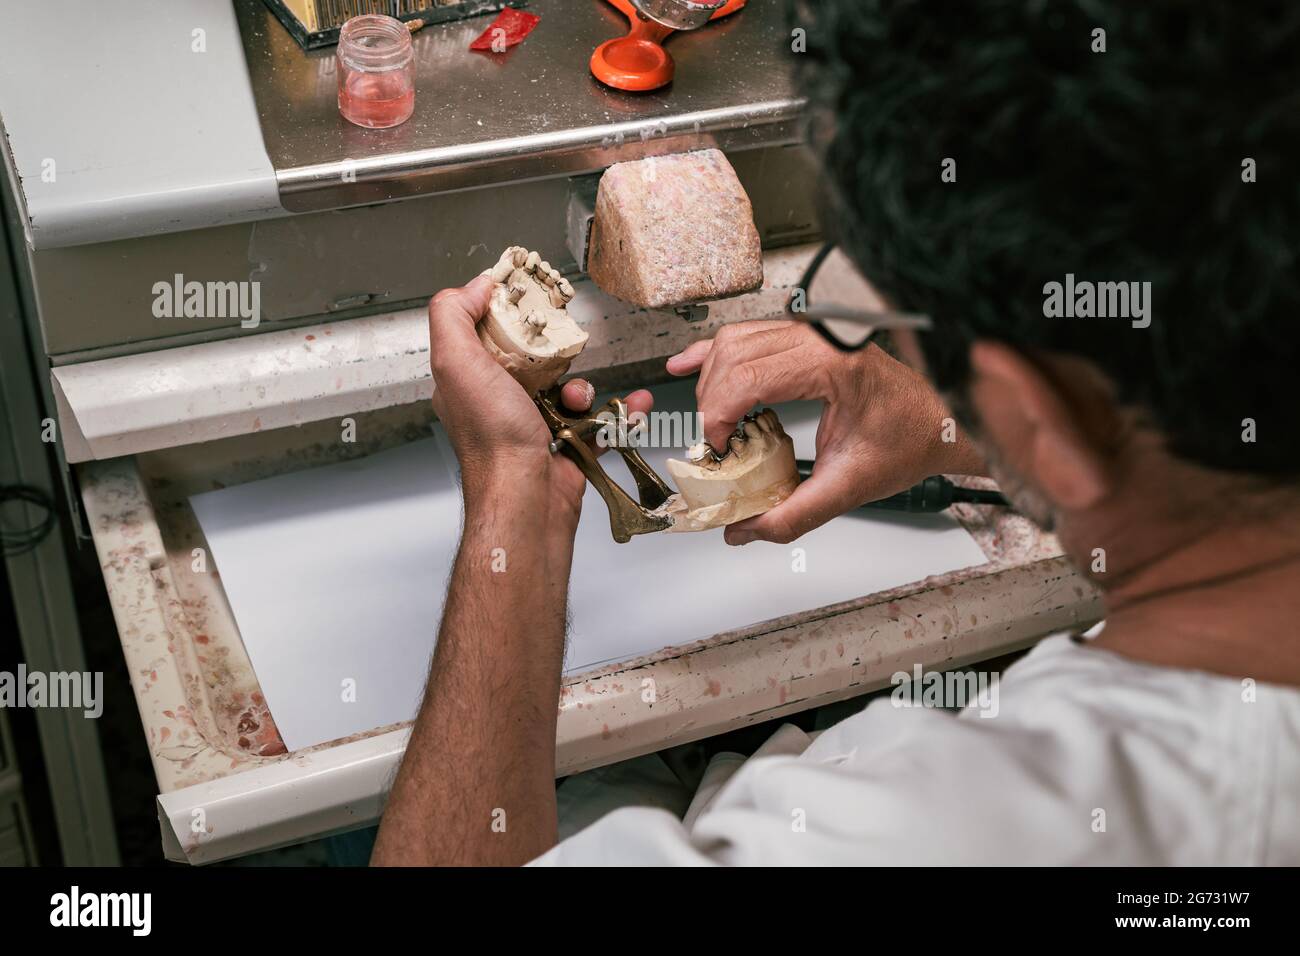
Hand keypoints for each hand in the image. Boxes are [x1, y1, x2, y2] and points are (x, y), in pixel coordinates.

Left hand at [427, 275, 651, 524]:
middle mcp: (499, 402)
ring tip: (583, 399)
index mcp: (470, 380)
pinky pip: (600, 421)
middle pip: (536, 359)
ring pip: (571, 388)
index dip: (511, 314)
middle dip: (558, 353)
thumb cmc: (492, 440)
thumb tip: (474, 285)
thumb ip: (453, 316)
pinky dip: (620, 414)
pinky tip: (632, 406)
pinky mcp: (569, 446)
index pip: (488, 333)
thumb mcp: (456, 363)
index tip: (534, 300)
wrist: (527, 500)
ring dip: (588, 388)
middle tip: (565, 351)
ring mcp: (535, 425)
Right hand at [667, 321, 983, 544]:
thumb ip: (794, 514)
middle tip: (714, 446)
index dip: (719, 415)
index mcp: (834, 363)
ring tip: (712, 425)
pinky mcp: (806, 338)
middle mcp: (821, 338)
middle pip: (734, 357)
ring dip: (710, 383)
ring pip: (734, 342)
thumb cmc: (909, 442)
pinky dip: (714, 353)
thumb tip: (746, 529)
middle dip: (711, 404)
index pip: (750, 376)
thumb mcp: (849, 487)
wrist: (939, 423)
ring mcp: (812, 332)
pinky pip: (748, 334)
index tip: (718, 449)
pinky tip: (687, 365)